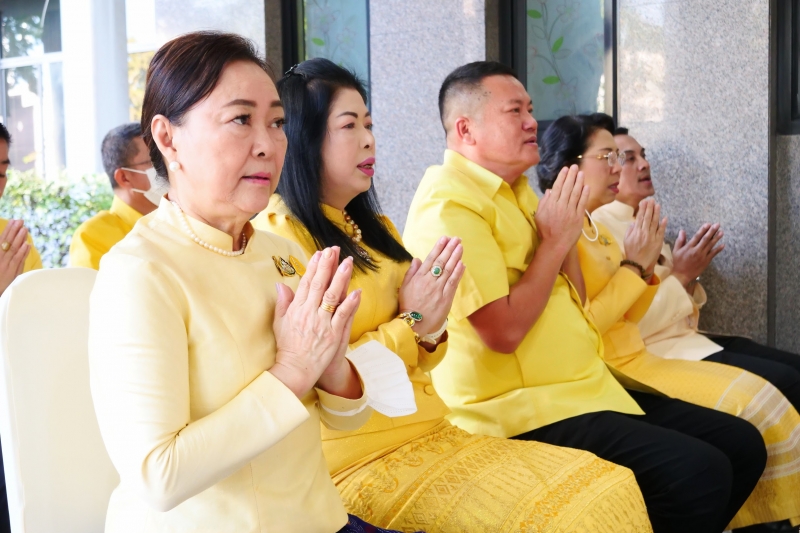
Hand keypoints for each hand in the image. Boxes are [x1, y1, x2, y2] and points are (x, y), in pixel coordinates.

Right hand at [0, 220, 30, 295]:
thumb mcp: (2, 264)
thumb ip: (10, 255)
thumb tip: (21, 244)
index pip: (2, 240)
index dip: (8, 230)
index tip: (14, 221)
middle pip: (7, 242)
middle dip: (13, 231)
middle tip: (20, 220)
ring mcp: (5, 266)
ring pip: (12, 250)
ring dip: (19, 238)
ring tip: (24, 229)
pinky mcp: (11, 273)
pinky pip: (17, 261)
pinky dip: (22, 252)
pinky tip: (27, 244)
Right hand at [270, 247, 361, 398]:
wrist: (295, 369)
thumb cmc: (288, 347)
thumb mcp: (279, 323)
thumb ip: (282, 302)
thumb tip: (280, 285)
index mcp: (296, 309)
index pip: (306, 283)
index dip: (314, 267)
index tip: (320, 253)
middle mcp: (308, 313)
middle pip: (319, 285)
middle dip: (327, 265)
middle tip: (334, 250)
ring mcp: (321, 323)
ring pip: (332, 296)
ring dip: (340, 278)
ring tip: (348, 263)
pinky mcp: (332, 335)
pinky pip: (343, 315)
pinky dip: (350, 303)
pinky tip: (357, 291)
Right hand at [398, 236, 464, 336]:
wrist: (414, 323)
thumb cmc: (408, 305)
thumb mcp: (404, 287)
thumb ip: (411, 272)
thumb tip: (417, 259)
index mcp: (419, 277)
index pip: (431, 259)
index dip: (439, 247)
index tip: (445, 238)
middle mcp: (430, 281)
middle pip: (441, 262)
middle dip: (450, 249)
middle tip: (457, 239)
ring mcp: (439, 289)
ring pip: (449, 270)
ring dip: (455, 257)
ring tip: (461, 247)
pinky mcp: (446, 298)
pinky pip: (453, 282)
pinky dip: (458, 273)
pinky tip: (462, 264)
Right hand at [535, 165, 588, 254]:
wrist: (555, 244)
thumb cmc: (545, 230)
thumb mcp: (539, 215)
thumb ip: (543, 202)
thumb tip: (549, 190)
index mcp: (551, 204)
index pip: (558, 187)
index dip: (562, 177)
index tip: (565, 169)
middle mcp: (561, 206)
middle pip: (568, 188)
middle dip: (571, 176)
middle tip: (575, 166)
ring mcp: (570, 211)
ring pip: (576, 193)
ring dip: (579, 182)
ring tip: (581, 173)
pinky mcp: (578, 217)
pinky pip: (582, 203)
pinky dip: (584, 194)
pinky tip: (586, 187)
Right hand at [623, 198, 666, 273]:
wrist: (638, 264)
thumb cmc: (631, 252)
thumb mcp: (626, 240)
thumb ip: (630, 230)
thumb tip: (634, 222)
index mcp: (636, 232)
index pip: (640, 217)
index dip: (643, 209)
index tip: (644, 202)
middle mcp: (644, 232)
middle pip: (648, 217)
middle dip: (650, 208)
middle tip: (651, 200)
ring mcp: (652, 237)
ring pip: (654, 222)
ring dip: (656, 213)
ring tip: (658, 205)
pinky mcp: (658, 242)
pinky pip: (661, 231)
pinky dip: (663, 224)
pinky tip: (664, 218)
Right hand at [672, 223, 723, 288]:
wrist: (682, 275)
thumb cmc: (678, 263)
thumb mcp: (676, 251)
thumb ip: (680, 241)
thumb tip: (682, 231)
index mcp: (689, 247)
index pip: (697, 236)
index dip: (703, 230)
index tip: (708, 224)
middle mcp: (696, 251)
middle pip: (706, 239)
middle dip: (712, 231)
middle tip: (717, 225)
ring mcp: (702, 256)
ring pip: (711, 245)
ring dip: (716, 238)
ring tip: (721, 232)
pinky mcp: (706, 261)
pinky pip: (713, 254)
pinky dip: (718, 249)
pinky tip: (722, 245)